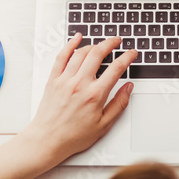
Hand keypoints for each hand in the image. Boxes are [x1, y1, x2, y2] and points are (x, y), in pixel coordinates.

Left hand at [21, 35, 136, 163]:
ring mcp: (65, 80)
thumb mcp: (104, 125)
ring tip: (101, 43)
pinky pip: (62, 56)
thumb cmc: (73, 136)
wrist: (47, 140)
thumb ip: (119, 104)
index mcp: (95, 95)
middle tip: (117, 41)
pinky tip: (77, 38)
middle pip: (98, 53)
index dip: (127, 57)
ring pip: (81, 52)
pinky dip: (70, 44)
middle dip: (111, 43)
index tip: (131, 53)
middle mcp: (80, 84)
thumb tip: (128, 88)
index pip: (116, 68)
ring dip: (94, 44)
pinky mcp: (53, 79)